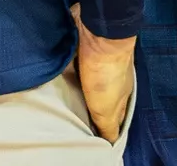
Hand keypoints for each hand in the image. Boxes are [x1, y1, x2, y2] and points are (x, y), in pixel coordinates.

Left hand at [72, 5, 133, 143]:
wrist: (98, 33)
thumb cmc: (106, 73)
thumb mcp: (107, 109)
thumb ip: (108, 126)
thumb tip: (109, 143)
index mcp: (120, 94)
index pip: (114, 116)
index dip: (105, 126)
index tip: (92, 134)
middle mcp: (109, 78)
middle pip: (98, 98)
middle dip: (87, 108)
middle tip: (72, 118)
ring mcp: (94, 62)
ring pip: (84, 82)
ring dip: (75, 89)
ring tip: (61, 101)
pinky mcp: (80, 49)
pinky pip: (71, 65)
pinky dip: (66, 72)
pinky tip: (56, 78)